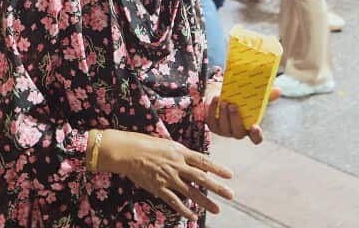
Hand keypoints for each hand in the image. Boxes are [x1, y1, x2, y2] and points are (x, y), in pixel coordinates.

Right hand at [97, 129, 234, 220]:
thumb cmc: (146, 144)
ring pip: (190, 192)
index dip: (217, 168)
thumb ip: (181, 154)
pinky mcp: (159, 187)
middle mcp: (177, 165)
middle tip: (230, 195)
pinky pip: (174, 201)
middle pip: (201, 178)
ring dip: (205, 202)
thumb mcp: (167, 144)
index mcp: (180, 152)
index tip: (230, 175)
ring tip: (216, 209)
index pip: (203, 161)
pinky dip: (184, 210)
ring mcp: (168, 177)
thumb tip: (193, 161)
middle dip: (217, 188)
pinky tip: (192, 216)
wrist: (128, 151)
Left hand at [201, 86, 271, 142]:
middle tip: (233, 106)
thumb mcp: (253, 96)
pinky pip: (211, 121)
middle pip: (238, 133)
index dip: (256, 136)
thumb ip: (266, 95)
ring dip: (223, 114)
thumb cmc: (240, 98)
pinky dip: (212, 110)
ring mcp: (224, 131)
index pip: (256, 139)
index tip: (255, 127)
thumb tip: (278, 91)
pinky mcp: (212, 126)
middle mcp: (237, 132)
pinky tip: (215, 99)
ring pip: (224, 128)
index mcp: (250, 128)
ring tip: (223, 100)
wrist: (222, 93)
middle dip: (235, 120)